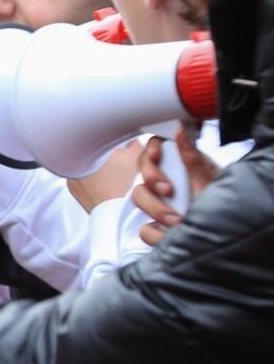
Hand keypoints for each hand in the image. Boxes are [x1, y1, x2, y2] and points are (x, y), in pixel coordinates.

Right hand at [134, 127, 217, 245]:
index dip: (151, 150)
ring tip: (176, 220)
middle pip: (142, 172)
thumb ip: (191, 156)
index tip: (157, 156)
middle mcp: (166, 182)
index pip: (154, 149)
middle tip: (169, 190)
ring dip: (156, 208)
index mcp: (179, 166)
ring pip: (139, 198)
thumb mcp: (208, 179)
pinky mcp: (157, 226)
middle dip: (152, 180)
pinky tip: (169, 232)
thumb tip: (179, 128)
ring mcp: (160, 203)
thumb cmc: (221, 204)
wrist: (224, 236)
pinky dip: (155, 232)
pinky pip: (144, 228)